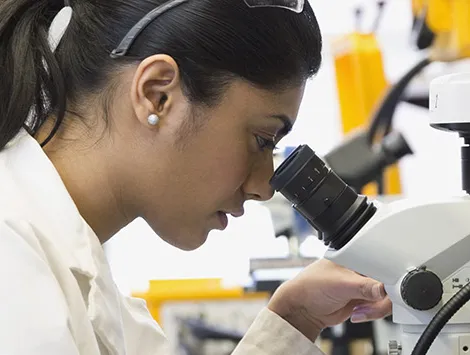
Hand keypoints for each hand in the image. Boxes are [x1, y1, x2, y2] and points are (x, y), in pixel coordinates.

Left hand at [267, 259, 391, 341]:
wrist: (303, 309)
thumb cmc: (311, 286)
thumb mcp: (340, 283)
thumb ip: (364, 286)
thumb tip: (384, 289)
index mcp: (356, 257)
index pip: (382, 264)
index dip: (389, 277)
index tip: (388, 288)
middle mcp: (361, 270)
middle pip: (388, 282)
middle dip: (382, 297)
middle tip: (371, 302)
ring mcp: (363, 286)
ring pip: (385, 298)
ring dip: (376, 307)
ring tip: (359, 308)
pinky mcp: (363, 301)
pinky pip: (378, 307)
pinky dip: (373, 312)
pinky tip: (358, 312)